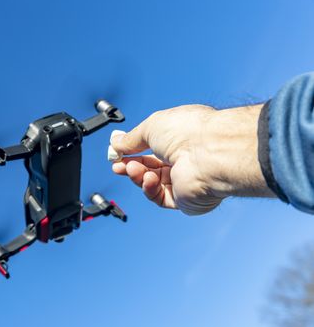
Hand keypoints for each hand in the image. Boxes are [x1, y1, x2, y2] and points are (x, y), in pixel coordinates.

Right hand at [110, 104, 273, 214]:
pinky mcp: (186, 199)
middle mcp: (186, 158)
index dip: (134, 150)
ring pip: (153, 182)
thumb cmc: (189, 132)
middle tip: (116, 164)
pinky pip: (160, 197)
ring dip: (139, 175)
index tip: (116, 152)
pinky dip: (150, 189)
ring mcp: (186, 179)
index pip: (153, 146)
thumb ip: (131, 138)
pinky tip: (148, 179)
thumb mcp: (150, 127)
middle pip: (151, 166)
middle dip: (131, 165)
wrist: (209, 153)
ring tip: (132, 169)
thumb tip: (116, 143)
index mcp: (182, 136)